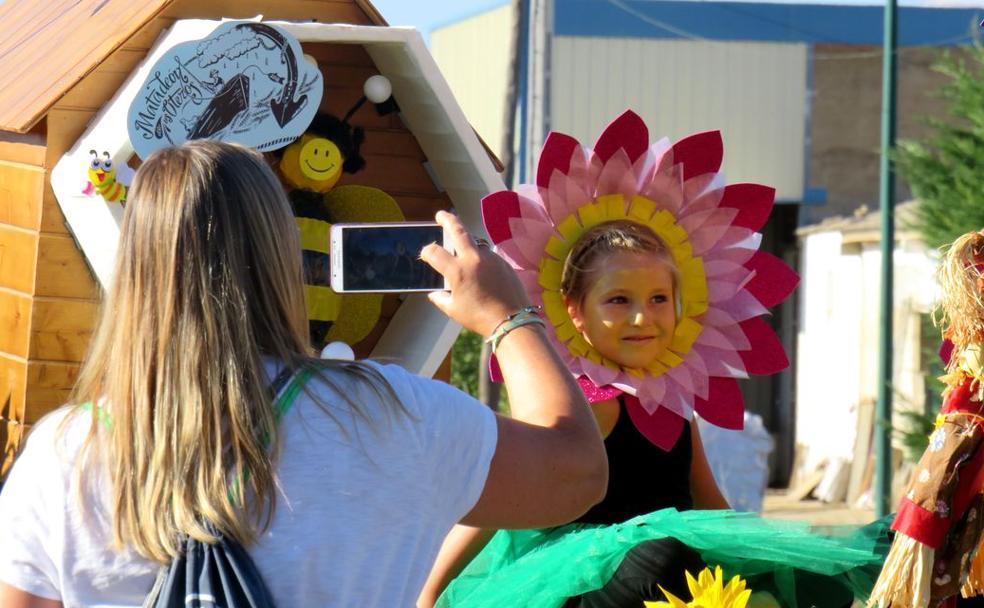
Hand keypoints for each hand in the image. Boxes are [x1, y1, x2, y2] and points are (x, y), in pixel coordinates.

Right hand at [421, 210, 530, 336]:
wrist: (512, 319)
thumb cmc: (480, 317)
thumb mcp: (454, 310)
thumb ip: (441, 299)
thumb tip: (434, 294)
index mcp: (457, 271)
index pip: (434, 252)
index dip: (426, 252)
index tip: (426, 254)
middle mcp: (473, 259)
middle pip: (458, 231)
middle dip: (447, 220)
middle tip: (441, 215)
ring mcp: (491, 258)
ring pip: (476, 243)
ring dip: (467, 243)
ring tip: (462, 249)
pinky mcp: (503, 262)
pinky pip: (489, 255)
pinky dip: (482, 259)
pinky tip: (482, 271)